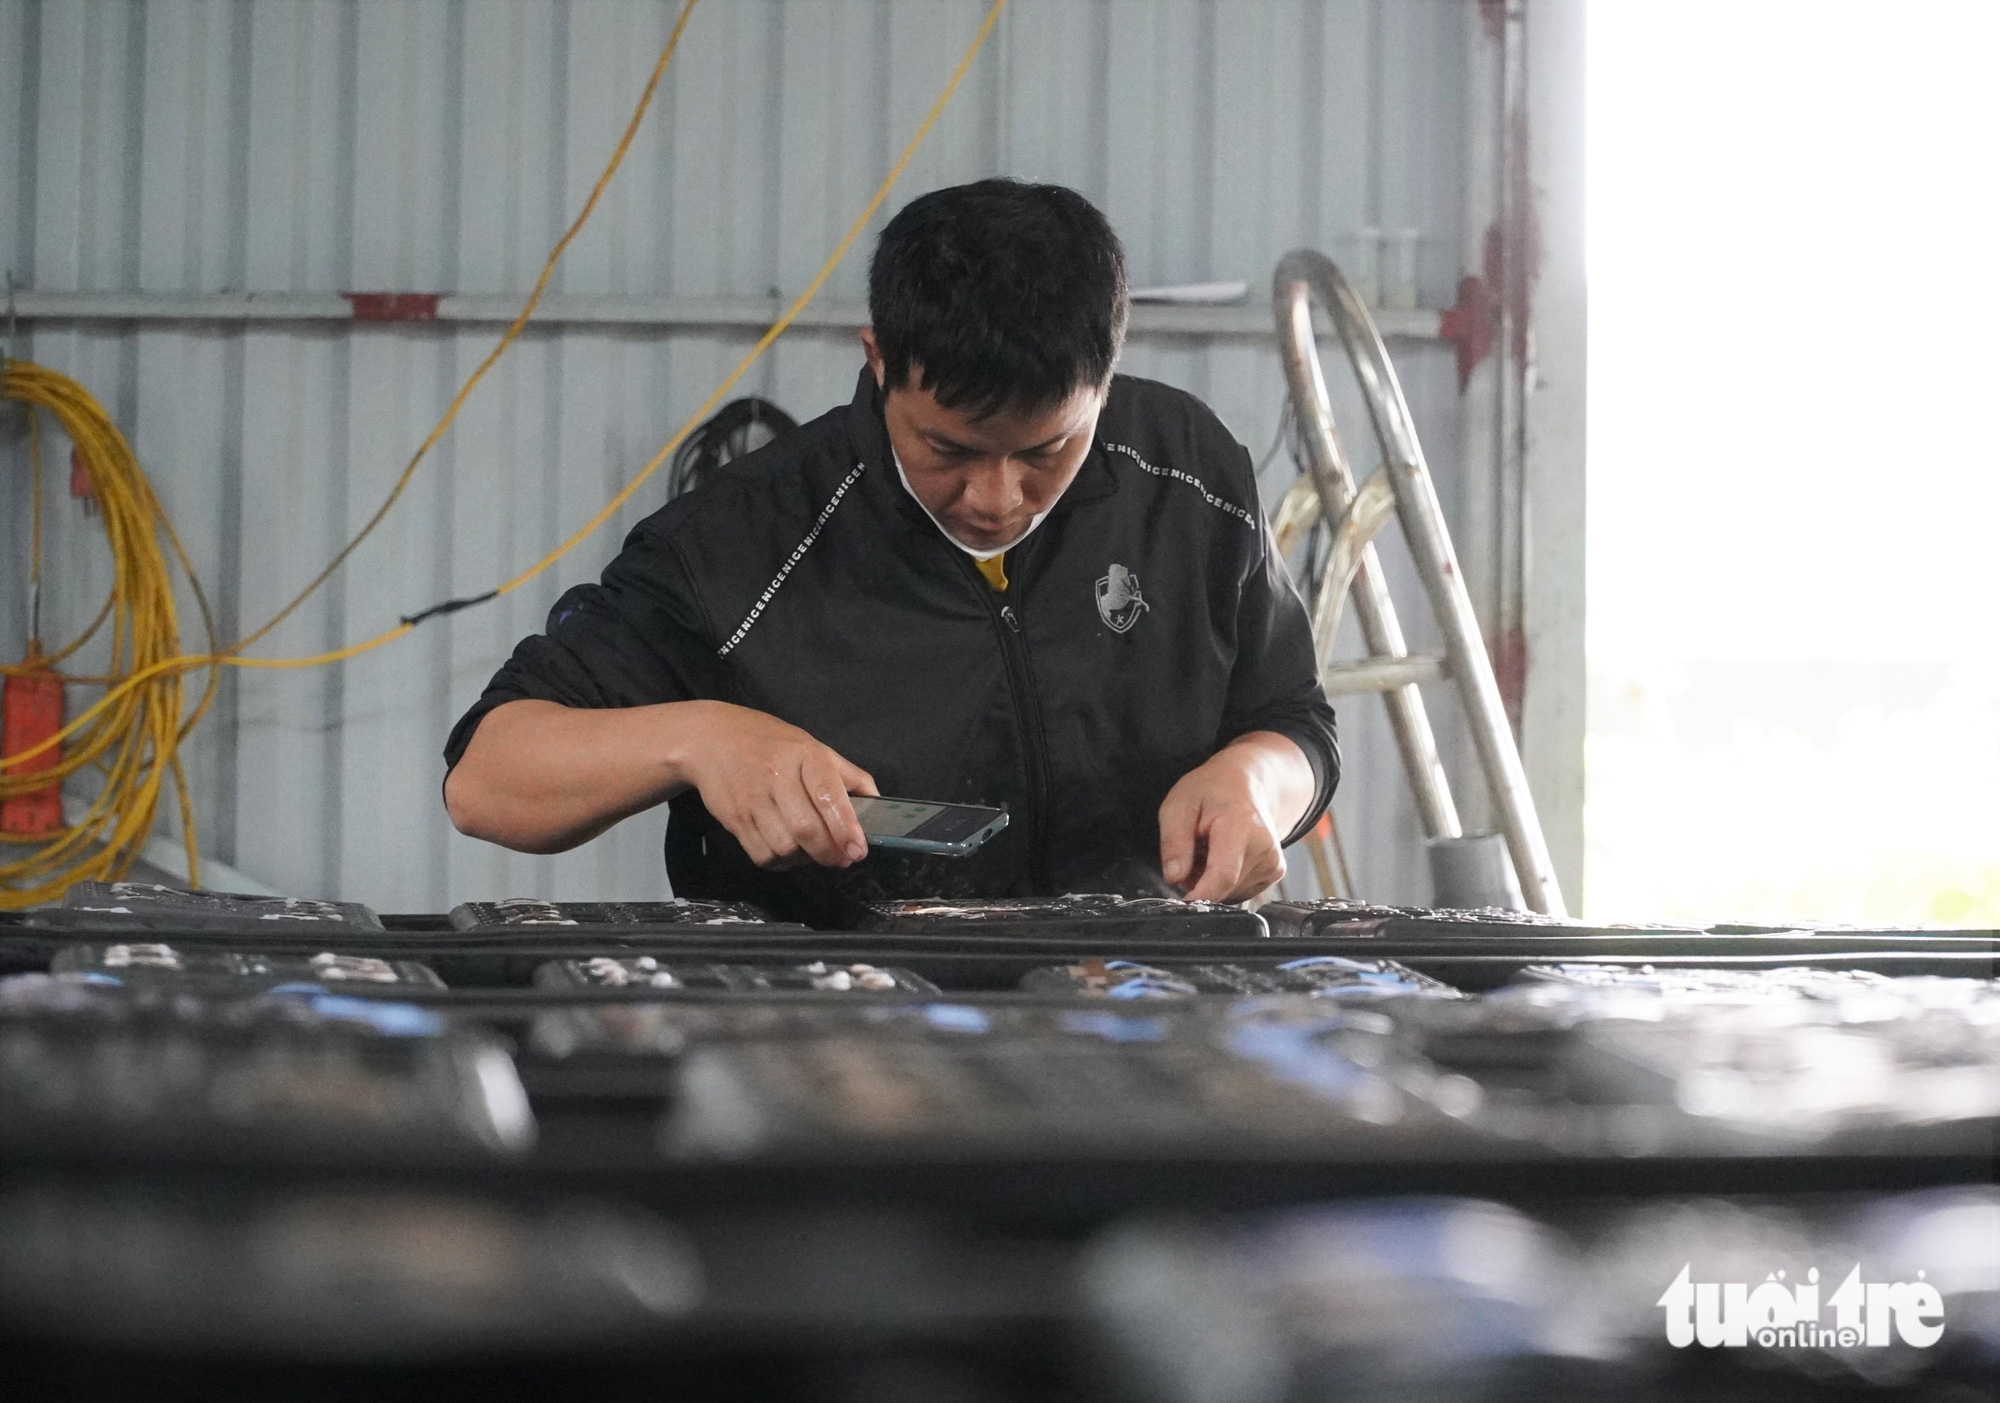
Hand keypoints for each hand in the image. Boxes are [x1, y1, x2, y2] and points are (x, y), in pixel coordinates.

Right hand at [678, 702, 879, 868]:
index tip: (858, 850)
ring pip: (785, 848)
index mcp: (804, 755)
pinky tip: (789, 852)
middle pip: (806, 829)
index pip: (827, 795)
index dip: (845, 827)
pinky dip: (781, 863)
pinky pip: (762, 855)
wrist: (711, 740)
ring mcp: (752, 800)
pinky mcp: (734, 820)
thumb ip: (847, 775)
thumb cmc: (770, 743)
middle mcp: (777, 777)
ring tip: (814, 852)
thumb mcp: (812, 746)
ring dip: (806, 860)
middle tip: (842, 858)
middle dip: (829, 852)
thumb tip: (877, 803)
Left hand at [1158, 733, 1312, 901]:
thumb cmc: (1212, 790)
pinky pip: (1240, 890)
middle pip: (1223, 888)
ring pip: (1230, 892)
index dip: (1198, 896)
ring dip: (1211, 880)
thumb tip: (1175, 877)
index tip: (1180, 902)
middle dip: (1199, 882)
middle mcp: (1264, 848)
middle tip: (1192, 853)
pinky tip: (1224, 856)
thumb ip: (1174, 842)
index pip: (1222, 876)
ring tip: (1209, 850)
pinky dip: (1225, 880)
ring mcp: (1273, 862)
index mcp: (1241, 827)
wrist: (1249, 782)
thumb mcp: (1179, 805)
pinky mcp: (1275, 872)